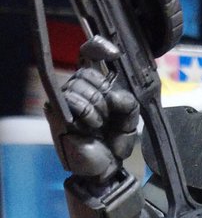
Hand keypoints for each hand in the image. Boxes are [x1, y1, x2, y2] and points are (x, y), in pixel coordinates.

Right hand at [51, 60, 139, 181]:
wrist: (102, 168)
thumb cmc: (112, 145)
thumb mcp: (129, 121)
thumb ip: (127, 102)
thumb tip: (113, 94)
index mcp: (94, 88)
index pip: (88, 56)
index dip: (97, 49)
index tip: (112, 53)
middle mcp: (77, 90)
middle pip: (85, 71)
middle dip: (103, 93)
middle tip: (107, 115)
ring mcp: (64, 100)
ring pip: (78, 83)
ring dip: (96, 105)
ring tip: (98, 124)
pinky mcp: (56, 111)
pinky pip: (72, 97)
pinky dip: (87, 111)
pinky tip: (90, 126)